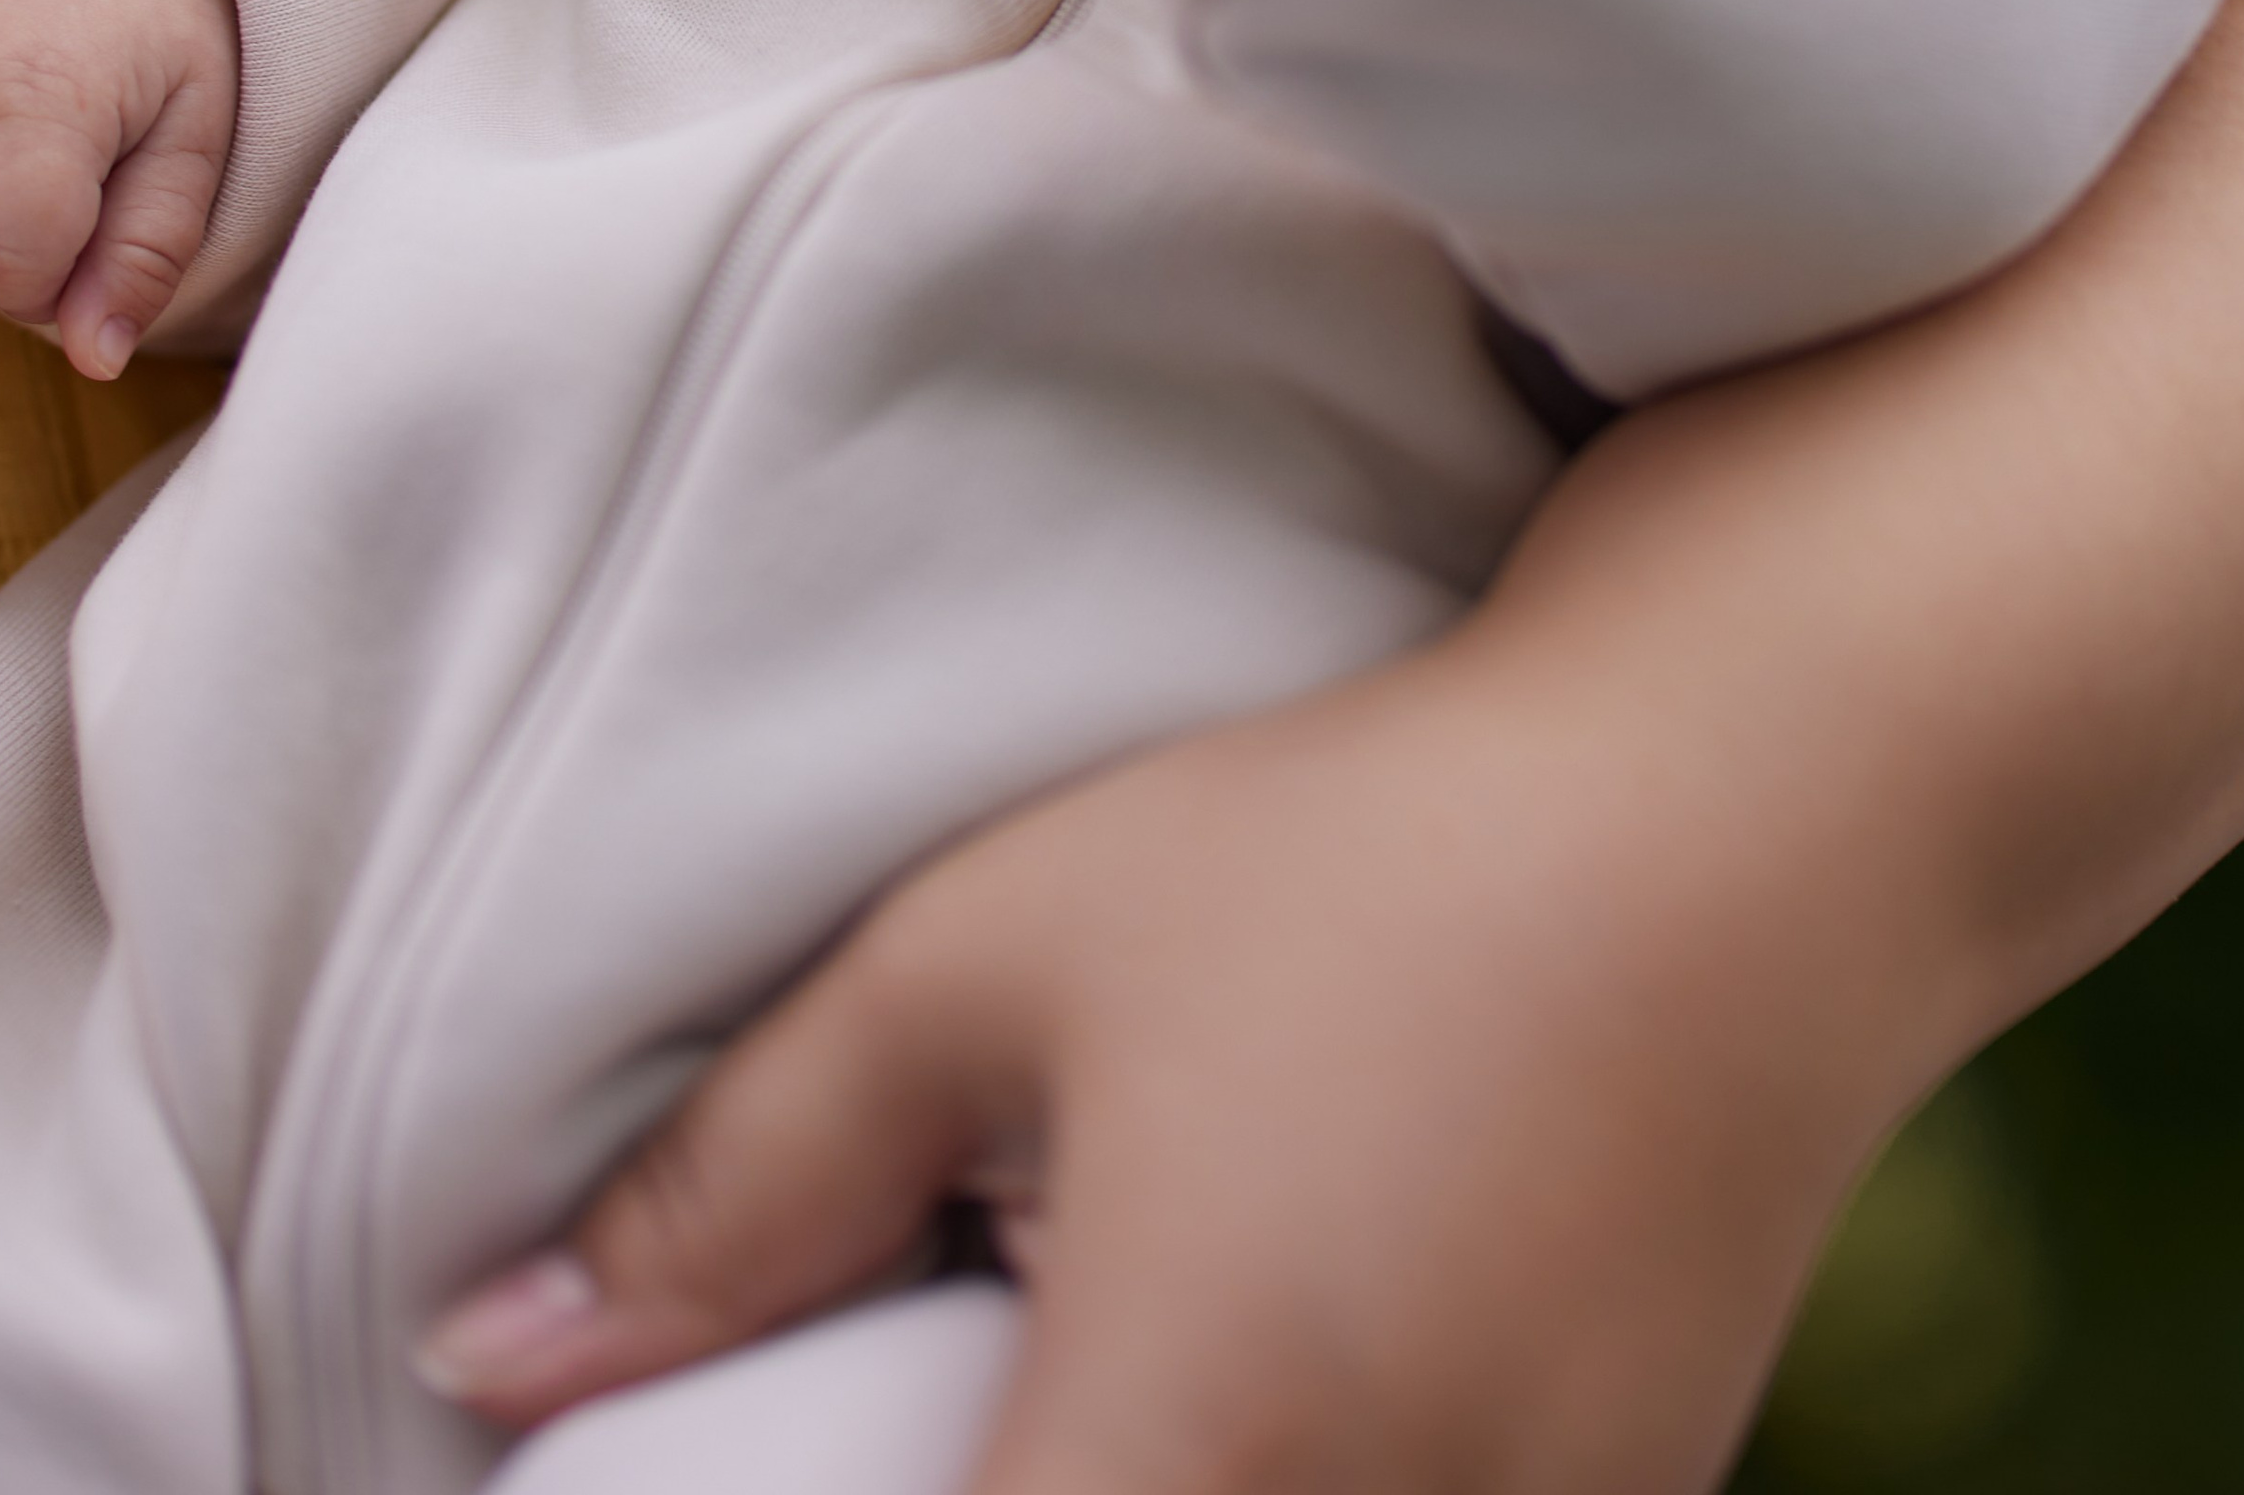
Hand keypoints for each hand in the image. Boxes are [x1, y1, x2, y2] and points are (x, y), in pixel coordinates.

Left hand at [416, 610, 1915, 1494]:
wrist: (1754, 816)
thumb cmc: (1360, 858)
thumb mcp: (999, 956)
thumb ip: (731, 1184)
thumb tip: (489, 1353)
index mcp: (1182, 1462)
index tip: (743, 1465)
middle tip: (873, 1416)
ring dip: (1115, 1491)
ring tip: (1075, 1351)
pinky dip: (1270, 1488)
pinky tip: (1256, 1358)